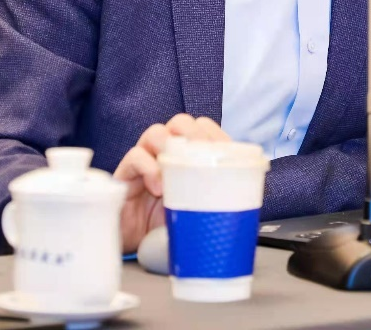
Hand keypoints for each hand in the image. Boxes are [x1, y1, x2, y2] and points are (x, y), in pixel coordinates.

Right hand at [113, 114, 230, 252]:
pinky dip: (149, 168)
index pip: (203, 128)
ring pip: (156, 132)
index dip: (216, 135)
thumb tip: (245, 204)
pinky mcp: (124, 175)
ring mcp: (144, 161)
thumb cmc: (169, 226)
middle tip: (203, 156)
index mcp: (186, 157)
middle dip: (195, 133)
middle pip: (181, 122)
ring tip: (178, 172)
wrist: (137, 249)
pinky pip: (135, 157)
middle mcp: (166, 153)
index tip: (227, 151)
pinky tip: (158, 188)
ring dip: (170, 148)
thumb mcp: (197, 212)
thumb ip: (215, 202)